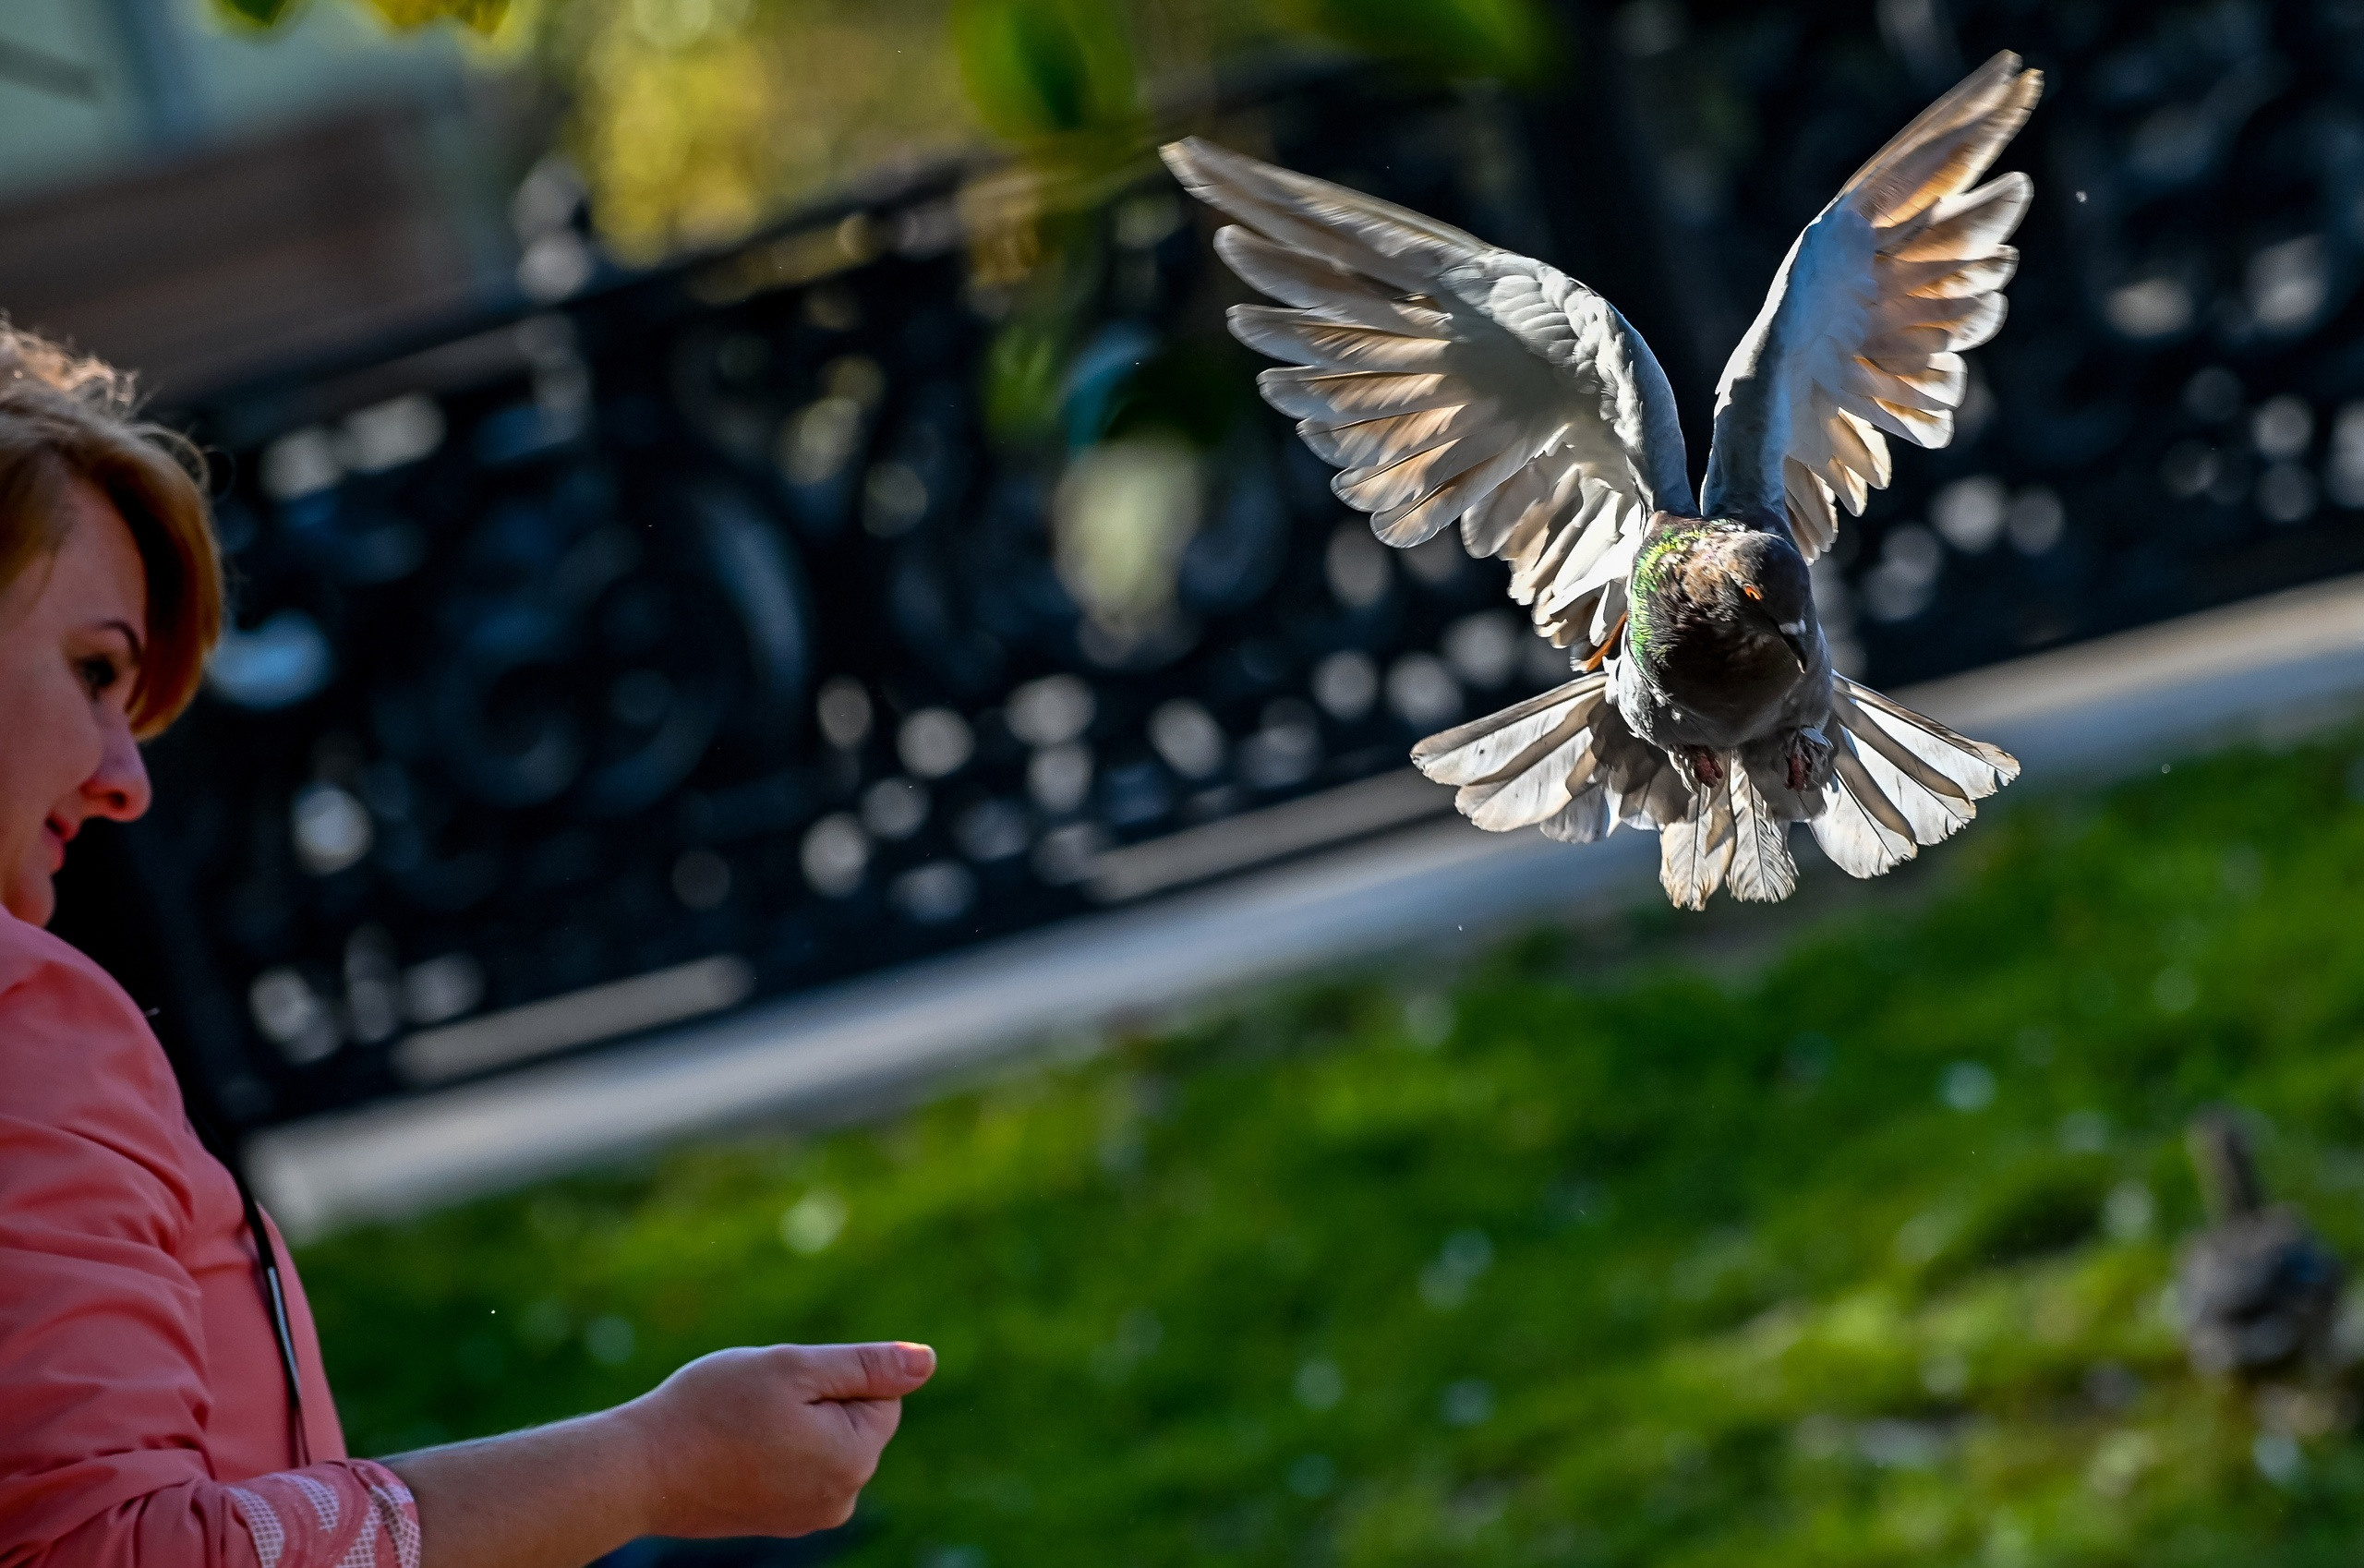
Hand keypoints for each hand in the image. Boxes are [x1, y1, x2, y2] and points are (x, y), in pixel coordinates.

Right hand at [616, 1341, 936, 1537]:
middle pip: (853, 1420)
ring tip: (741, 1428)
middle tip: (758, 1404)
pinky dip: (772, 1451)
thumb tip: (928, 1361)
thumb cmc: (713, 1409)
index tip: (785, 1386)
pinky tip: (733, 1450)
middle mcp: (841, 1499)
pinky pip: (796, 1467)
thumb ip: (867, 1365)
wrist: (639, 1471)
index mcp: (855, 1459)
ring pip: (822, 1442)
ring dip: (792, 1424)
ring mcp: (808, 1517)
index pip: (880, 1394)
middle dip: (815, 1400)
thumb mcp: (796, 1368)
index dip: (832, 1376)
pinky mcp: (778, 1521)